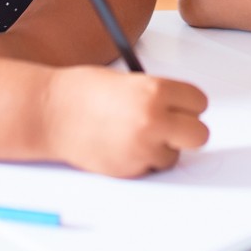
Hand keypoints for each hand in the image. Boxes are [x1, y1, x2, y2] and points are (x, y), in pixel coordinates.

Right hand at [42, 67, 209, 177]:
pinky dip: (143, 160)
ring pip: (175, 155)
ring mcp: (142, 148)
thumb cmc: (83, 92)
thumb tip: (182, 110)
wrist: (50, 113)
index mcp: (155, 91)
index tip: (180, 105)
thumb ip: (158, 95)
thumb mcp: (128, 81)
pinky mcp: (129, 170)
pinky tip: (122, 145)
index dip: (188, 104)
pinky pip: (151, 168)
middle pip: (199, 135)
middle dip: (187, 130)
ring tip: (136, 134)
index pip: (199, 102)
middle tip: (171, 125)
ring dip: (162, 148)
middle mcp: (153, 120)